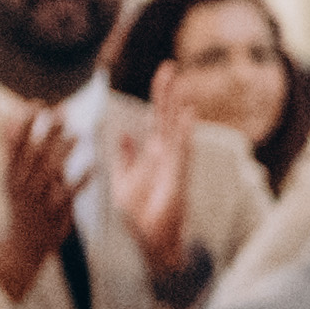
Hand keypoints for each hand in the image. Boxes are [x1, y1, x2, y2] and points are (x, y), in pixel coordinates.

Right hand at [0, 101, 77, 301]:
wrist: (23, 242)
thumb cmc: (21, 201)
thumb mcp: (11, 176)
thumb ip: (13, 148)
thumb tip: (11, 117)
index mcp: (10, 172)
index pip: (14, 142)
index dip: (25, 122)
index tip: (37, 102)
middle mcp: (22, 183)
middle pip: (34, 153)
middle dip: (48, 131)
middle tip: (63, 112)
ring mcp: (38, 198)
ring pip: (51, 171)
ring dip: (65, 151)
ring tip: (79, 135)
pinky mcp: (55, 211)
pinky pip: (70, 193)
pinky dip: (82, 179)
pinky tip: (95, 165)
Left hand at [110, 79, 199, 284]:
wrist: (150, 242)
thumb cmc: (140, 215)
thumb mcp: (123, 180)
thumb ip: (124, 157)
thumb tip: (123, 133)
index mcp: (154, 153)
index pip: (157, 118)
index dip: (160, 95)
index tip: (163, 72)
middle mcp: (167, 155)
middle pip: (167, 117)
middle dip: (168, 92)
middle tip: (169, 66)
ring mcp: (174, 165)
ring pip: (176, 129)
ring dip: (177, 107)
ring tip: (179, 85)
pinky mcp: (178, 178)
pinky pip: (182, 151)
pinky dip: (184, 132)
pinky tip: (186, 115)